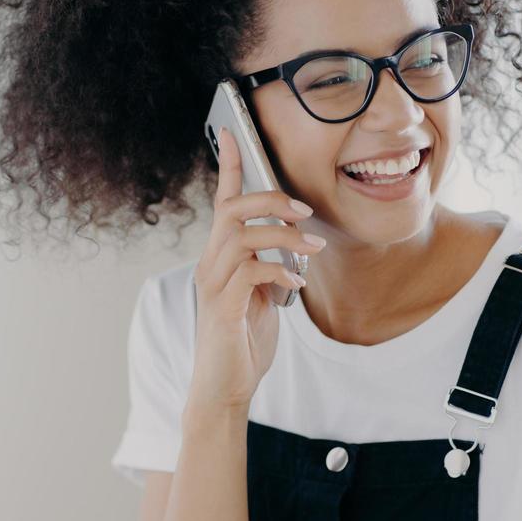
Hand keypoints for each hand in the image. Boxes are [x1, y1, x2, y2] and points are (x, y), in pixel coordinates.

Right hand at [189, 125, 323, 410]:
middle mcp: (210, 265)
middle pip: (231, 209)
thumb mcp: (262, 297)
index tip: (233, 132)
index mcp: (220, 258)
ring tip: (311, 251)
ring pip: (241, 236)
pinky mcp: (222, 309)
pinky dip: (277, 271)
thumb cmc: (242, 343)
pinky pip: (248, 273)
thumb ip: (270, 270)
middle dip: (270, 200)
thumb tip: (293, 251)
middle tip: (304, 212)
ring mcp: (213, 286)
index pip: (221, 202)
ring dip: (283, 237)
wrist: (225, 388)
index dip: (227, 166)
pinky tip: (294, 285)